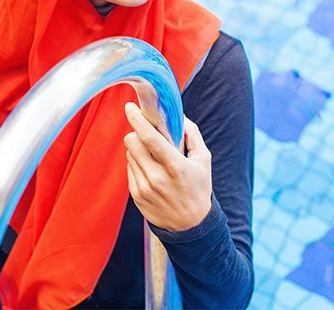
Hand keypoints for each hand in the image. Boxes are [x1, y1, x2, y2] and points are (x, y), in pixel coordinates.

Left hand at [123, 102, 212, 231]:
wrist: (191, 226)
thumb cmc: (199, 188)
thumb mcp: (203, 160)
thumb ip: (192, 134)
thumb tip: (179, 115)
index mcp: (175, 167)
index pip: (149, 138)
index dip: (137, 119)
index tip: (129, 106)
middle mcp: (157, 178)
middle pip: (132, 142)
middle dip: (137, 133)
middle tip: (147, 134)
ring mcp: (144, 188)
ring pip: (129, 154)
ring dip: (138, 149)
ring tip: (154, 157)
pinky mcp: (136, 196)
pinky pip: (129, 168)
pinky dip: (138, 164)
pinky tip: (151, 171)